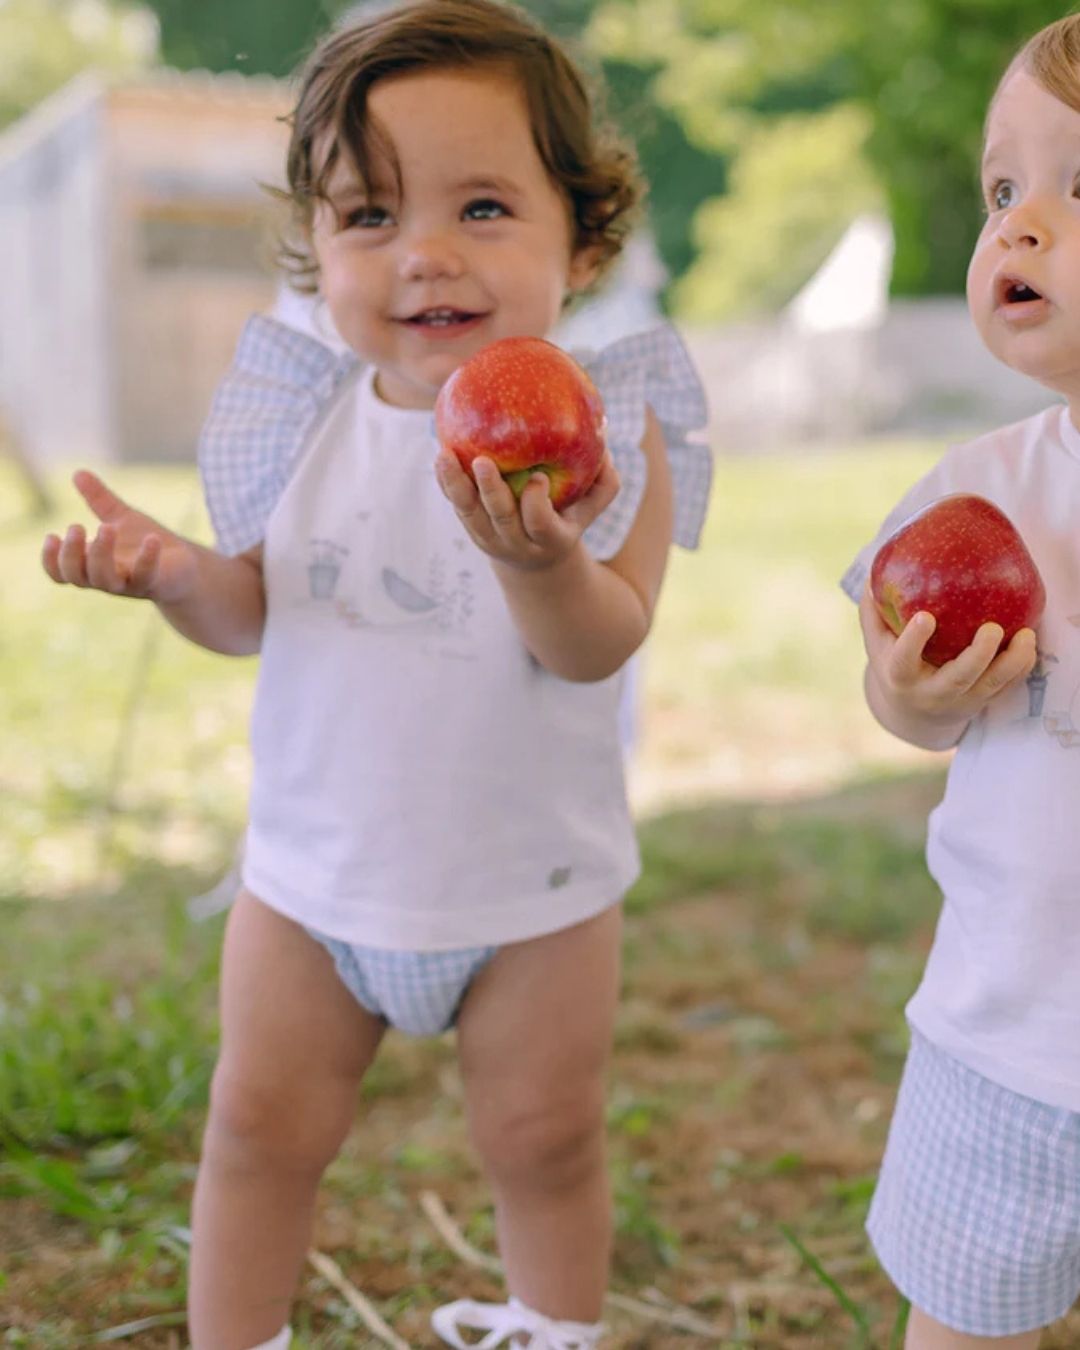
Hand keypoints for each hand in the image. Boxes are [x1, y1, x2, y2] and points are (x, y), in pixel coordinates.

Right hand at [42, 470, 198, 604]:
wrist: (184, 565)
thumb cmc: (146, 544)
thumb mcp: (121, 517)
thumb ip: (99, 499)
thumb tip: (78, 472)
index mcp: (92, 565)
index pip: (61, 573)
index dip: (51, 559)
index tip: (52, 536)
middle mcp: (107, 579)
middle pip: (77, 577)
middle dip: (72, 554)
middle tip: (76, 526)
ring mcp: (129, 584)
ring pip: (105, 580)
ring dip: (101, 554)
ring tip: (107, 527)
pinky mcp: (154, 584)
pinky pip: (145, 576)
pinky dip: (147, 558)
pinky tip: (151, 538)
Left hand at [435, 450, 619, 570]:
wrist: (535, 562)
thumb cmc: (567, 520)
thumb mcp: (590, 508)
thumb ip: (604, 479)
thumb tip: (604, 433)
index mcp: (550, 539)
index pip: (541, 523)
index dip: (537, 503)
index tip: (538, 476)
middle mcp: (517, 542)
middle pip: (500, 518)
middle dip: (491, 490)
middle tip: (482, 461)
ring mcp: (490, 538)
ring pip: (469, 513)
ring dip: (456, 484)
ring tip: (444, 454)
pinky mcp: (471, 529)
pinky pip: (457, 505)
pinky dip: (447, 482)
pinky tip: (441, 456)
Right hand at [859, 583, 1037, 725]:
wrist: (913, 713)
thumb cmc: (894, 665)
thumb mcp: (877, 644)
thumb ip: (873, 612)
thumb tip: (873, 573)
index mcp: (901, 676)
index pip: (904, 661)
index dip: (914, 640)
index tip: (926, 616)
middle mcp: (932, 692)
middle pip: (958, 678)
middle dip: (978, 655)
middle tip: (992, 628)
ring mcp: (961, 700)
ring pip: (991, 685)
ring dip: (1012, 662)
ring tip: (1026, 635)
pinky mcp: (983, 701)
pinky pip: (1007, 686)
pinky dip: (1021, 667)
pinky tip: (1029, 643)